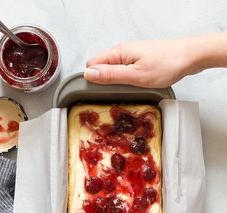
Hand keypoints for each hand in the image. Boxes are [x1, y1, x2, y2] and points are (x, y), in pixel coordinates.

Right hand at [84, 38, 198, 87]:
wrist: (190, 57)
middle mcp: (122, 52)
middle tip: (117, 95)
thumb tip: (89, 74)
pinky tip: (136, 87)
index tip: (100, 93)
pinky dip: (127, 80)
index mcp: (118, 52)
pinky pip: (125, 71)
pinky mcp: (140, 60)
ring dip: (117, 83)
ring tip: (128, 91)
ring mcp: (132, 56)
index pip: (92, 65)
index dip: (93, 79)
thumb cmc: (167, 65)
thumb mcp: (136, 75)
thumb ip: (111, 75)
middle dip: (104, 82)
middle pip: (102, 68)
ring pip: (113, 70)